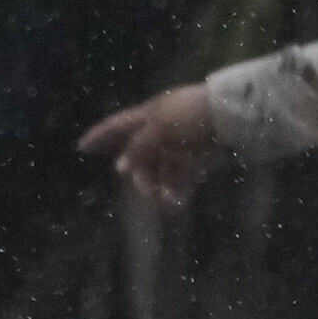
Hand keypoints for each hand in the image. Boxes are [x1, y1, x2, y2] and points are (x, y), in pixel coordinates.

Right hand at [78, 84, 227, 207]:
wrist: (236, 114)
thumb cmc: (193, 115)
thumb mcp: (160, 127)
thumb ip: (138, 147)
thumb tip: (119, 167)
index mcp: (151, 115)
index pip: (119, 125)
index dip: (100, 135)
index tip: (81, 147)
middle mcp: (164, 130)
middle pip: (142, 156)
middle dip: (140, 174)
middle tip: (144, 189)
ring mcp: (182, 145)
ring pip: (162, 171)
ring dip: (160, 187)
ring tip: (166, 202)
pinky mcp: (201, 159)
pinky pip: (184, 179)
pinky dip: (179, 191)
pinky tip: (177, 203)